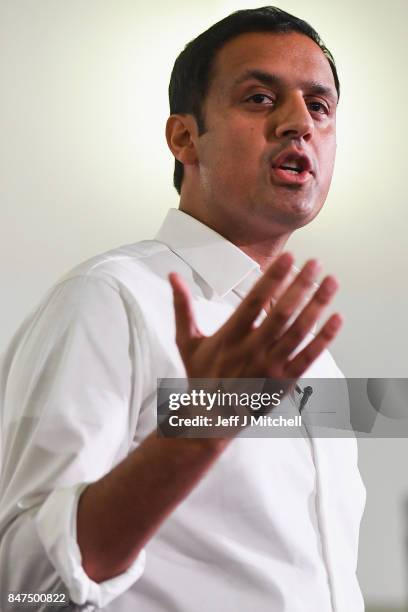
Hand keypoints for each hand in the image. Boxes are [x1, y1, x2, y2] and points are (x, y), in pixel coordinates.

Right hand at [169, 252, 341, 381]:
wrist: (211, 419)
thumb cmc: (201, 376)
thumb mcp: (187, 341)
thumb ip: (182, 306)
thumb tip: (172, 275)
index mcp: (229, 337)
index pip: (253, 302)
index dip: (273, 279)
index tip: (289, 258)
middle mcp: (251, 351)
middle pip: (281, 314)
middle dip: (300, 286)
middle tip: (315, 262)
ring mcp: (270, 367)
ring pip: (298, 333)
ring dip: (317, 305)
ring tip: (331, 282)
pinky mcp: (284, 382)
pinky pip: (308, 358)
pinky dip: (324, 339)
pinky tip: (336, 318)